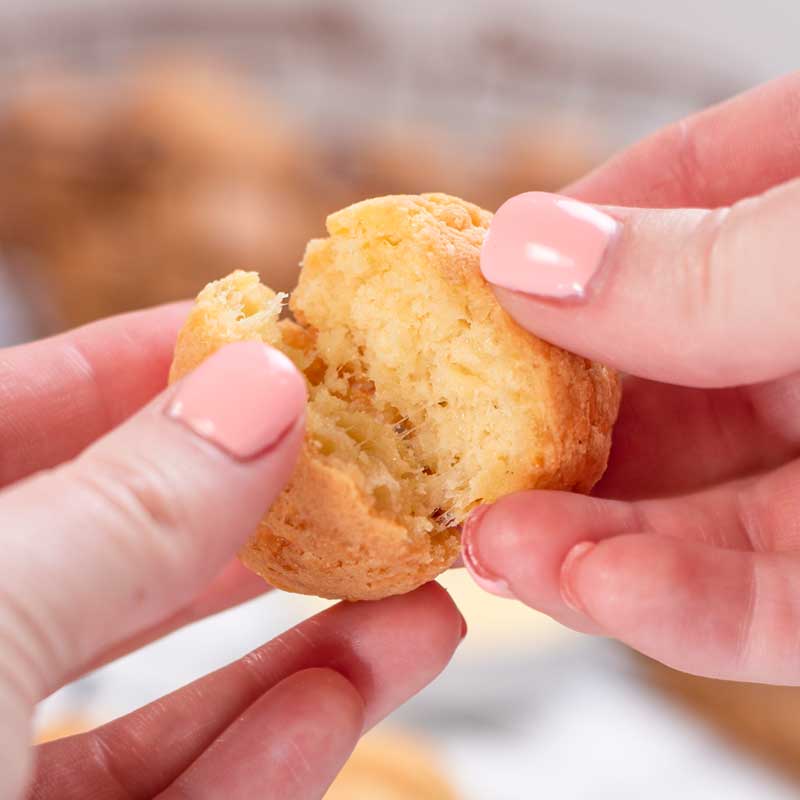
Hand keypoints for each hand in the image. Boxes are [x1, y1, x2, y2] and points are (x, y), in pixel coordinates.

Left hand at [0, 307, 464, 798]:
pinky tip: (337, 701)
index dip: (143, 361)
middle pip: (121, 548)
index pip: (27, 412)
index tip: (262, 336)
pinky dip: (259, 757)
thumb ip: (124, 510)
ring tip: (420, 607)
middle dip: (260, 513)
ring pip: (164, 691)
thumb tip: (259, 390)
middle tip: (367, 476)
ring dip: (302, 651)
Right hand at [463, 72, 799, 684]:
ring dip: (578, 539)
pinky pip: (763, 602)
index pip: (652, 213)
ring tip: (486, 544)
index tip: (440, 296)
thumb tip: (523, 248)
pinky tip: (581, 590)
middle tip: (436, 452)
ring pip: (685, 512)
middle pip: (643, 384)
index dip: (541, 256)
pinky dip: (674, 608)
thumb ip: (716, 257)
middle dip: (534, 426)